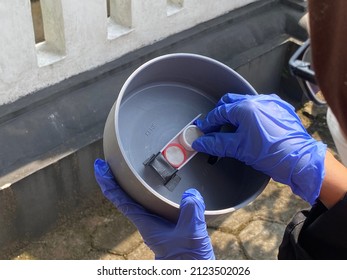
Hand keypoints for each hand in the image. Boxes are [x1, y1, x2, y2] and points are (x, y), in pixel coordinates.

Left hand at [94, 159, 214, 259]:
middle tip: (110, 161)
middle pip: (124, 196)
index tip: (100, 167)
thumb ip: (191, 212)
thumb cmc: (187, 258)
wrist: (189, 271)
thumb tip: (190, 193)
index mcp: (145, 223)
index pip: (120, 199)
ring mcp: (155, 222)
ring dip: (130, 183)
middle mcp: (146, 221)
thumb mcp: (191, 233)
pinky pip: (150, 202)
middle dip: (115, 178)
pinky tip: (157, 184)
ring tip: (129, 168)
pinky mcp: (165, 222)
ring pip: (136, 199)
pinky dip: (147, 190)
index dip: (108, 182)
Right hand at [192, 93, 326, 204]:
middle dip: (220, 113)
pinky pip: (259, 107)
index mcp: (246, 108)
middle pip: (231, 101)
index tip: (203, 130)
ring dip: (235, 113)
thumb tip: (201, 142)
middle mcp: (258, 100)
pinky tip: (250, 128)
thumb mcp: (239, 149)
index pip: (220, 112)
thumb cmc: (271, 153)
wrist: (300, 159)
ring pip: (245, 103)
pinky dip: (250, 115)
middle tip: (215, 126)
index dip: (208, 122)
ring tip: (232, 129)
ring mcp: (271, 103)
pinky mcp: (280, 109)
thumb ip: (217, 143)